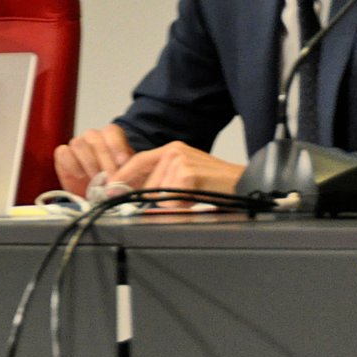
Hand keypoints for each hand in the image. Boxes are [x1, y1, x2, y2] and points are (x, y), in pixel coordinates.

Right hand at [54, 124, 135, 195]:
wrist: (98, 199)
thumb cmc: (115, 185)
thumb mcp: (128, 178)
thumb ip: (129, 171)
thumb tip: (127, 175)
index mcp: (111, 137)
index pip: (112, 131)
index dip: (117, 145)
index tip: (123, 163)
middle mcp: (92, 138)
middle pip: (95, 138)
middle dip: (104, 160)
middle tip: (111, 179)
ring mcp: (76, 145)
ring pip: (79, 144)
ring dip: (89, 163)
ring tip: (97, 181)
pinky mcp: (63, 155)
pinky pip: (63, 152)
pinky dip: (71, 163)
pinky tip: (80, 175)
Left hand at [112, 141, 244, 196]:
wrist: (244, 183)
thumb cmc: (215, 184)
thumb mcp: (185, 174)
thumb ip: (162, 178)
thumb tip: (136, 193)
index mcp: (172, 149)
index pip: (138, 161)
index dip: (123, 176)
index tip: (111, 188)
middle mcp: (174, 152)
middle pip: (146, 183)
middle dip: (153, 198)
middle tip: (178, 199)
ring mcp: (180, 162)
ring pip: (157, 194)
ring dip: (171, 204)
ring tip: (192, 197)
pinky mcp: (187, 176)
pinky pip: (170, 201)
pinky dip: (180, 207)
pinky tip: (196, 199)